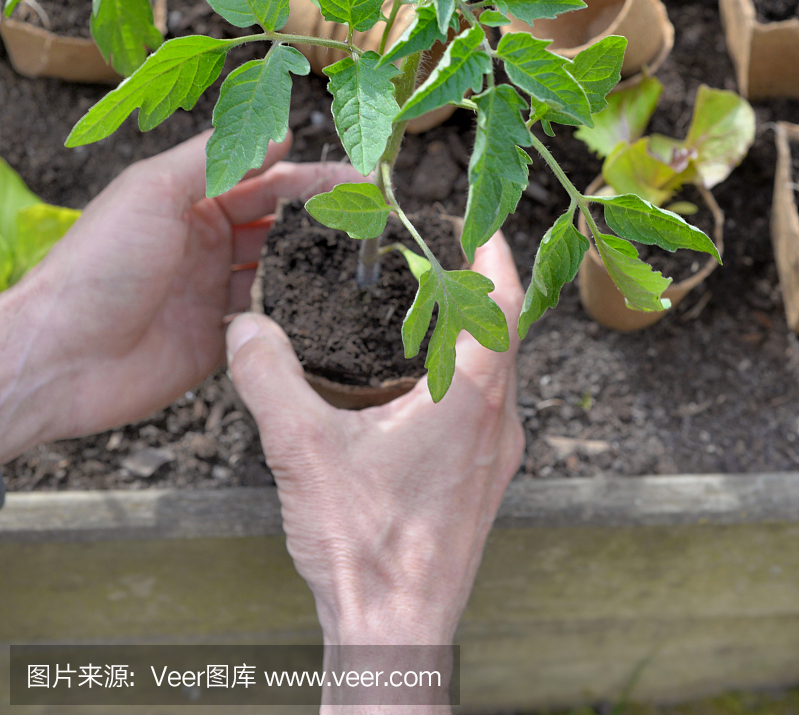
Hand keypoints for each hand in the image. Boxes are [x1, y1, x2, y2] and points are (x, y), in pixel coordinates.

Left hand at [0, 131, 358, 461]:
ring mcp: (213, 292)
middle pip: (279, 222)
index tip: (360, 176)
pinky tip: (328, 308)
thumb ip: (215, 159)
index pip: (264, 179)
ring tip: (364, 259)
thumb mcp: (155, 190)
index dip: (311, 176)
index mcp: (190, 200)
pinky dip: (294, 312)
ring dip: (314, 264)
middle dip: (324, 216)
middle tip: (375, 216)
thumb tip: (279, 132)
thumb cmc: (100, 265)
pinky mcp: (219, 340)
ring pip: (279, 270)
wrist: (60, 357)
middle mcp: (206, 242)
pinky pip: (267, 321)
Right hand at [227, 232, 524, 647]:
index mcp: (469, 399)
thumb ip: (269, 378)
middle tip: (438, 254)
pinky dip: (461, 375)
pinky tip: (413, 385)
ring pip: (497, 372)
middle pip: (504, 331)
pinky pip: (484, 406)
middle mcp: (496, 422)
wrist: (396, 637)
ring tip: (425, 308)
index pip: (503, 301)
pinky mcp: (481, 484)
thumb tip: (244, 326)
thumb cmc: (365, 550)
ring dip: (470, 332)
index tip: (477, 218)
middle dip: (476, 285)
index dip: (494, 251)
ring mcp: (495, 457)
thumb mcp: (303, 451)